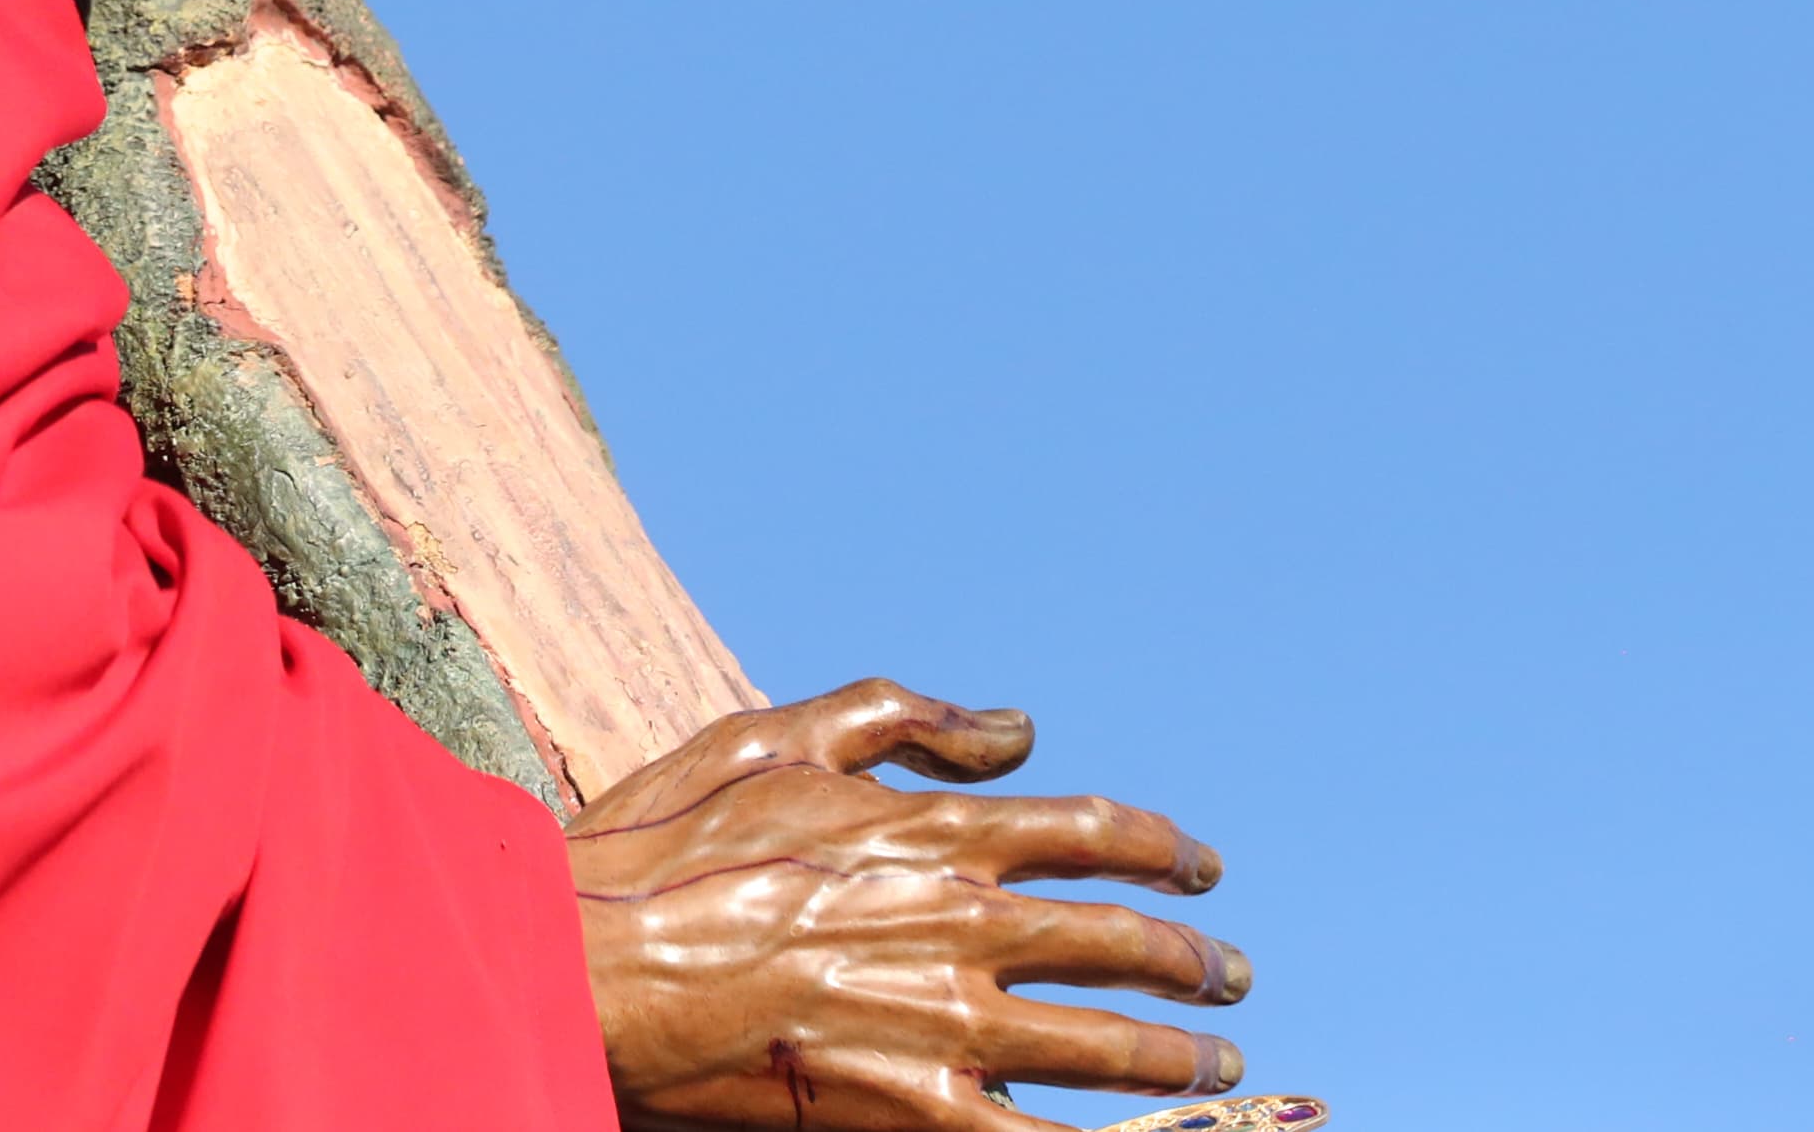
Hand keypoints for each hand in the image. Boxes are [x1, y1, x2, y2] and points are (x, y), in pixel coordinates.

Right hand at [569, 678, 1249, 1131]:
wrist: (582, 964)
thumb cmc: (663, 850)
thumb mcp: (772, 738)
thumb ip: (903, 720)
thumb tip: (1018, 726)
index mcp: (928, 829)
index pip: (1090, 831)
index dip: (1164, 849)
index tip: (1206, 868)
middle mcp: (955, 924)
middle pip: (1118, 944)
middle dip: (1191, 962)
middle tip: (1231, 977)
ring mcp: (939, 1029)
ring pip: (1102, 1051)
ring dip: (1177, 1061)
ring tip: (1218, 1066)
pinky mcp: (905, 1116)